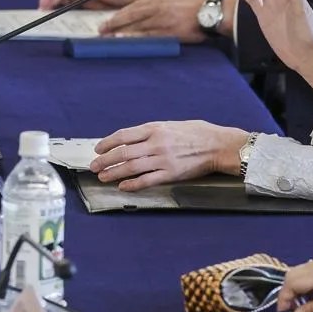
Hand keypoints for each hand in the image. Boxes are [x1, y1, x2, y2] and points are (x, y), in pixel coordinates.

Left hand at [91, 120, 252, 190]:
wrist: (218, 145)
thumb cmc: (196, 132)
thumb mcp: (170, 125)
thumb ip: (151, 132)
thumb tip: (131, 139)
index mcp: (154, 129)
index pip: (123, 135)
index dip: (108, 143)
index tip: (98, 149)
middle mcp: (156, 144)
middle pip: (123, 153)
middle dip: (105, 160)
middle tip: (94, 166)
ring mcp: (163, 160)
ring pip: (131, 167)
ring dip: (114, 173)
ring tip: (103, 177)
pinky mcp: (171, 174)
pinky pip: (147, 180)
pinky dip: (132, 184)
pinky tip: (123, 186)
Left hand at [99, 0, 217, 42]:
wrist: (212, 11)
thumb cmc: (194, 6)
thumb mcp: (172, 0)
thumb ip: (156, 6)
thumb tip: (141, 16)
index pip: (133, 7)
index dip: (118, 15)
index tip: (107, 21)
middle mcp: (158, 7)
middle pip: (131, 15)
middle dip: (114, 23)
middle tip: (101, 30)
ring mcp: (163, 19)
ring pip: (137, 25)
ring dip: (121, 31)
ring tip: (108, 37)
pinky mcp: (170, 31)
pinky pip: (149, 35)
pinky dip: (136, 37)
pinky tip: (126, 40)